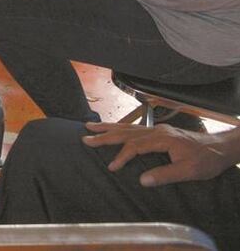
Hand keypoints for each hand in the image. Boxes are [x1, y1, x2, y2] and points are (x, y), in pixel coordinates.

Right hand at [83, 123, 235, 186]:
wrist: (222, 148)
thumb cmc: (206, 161)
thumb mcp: (189, 171)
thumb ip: (165, 175)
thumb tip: (141, 180)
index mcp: (162, 139)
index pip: (135, 146)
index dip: (121, 156)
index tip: (111, 167)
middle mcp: (157, 131)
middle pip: (126, 132)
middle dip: (104, 135)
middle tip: (85, 137)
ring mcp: (158, 129)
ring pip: (128, 127)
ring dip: (109, 128)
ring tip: (90, 126)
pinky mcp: (160, 131)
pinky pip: (135, 128)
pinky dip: (120, 128)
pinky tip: (114, 129)